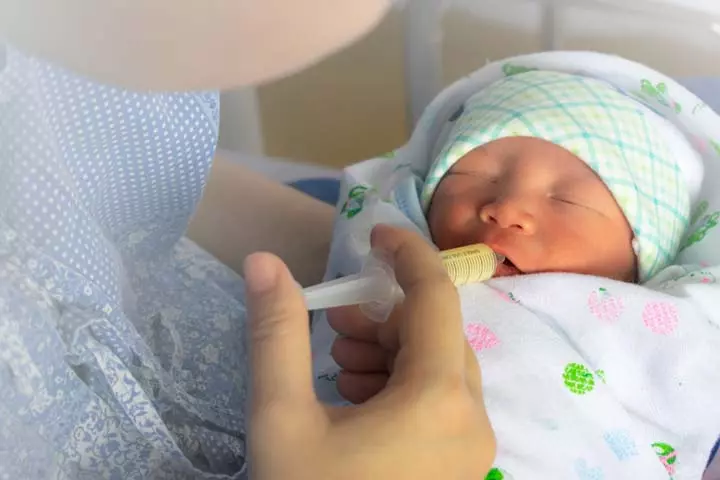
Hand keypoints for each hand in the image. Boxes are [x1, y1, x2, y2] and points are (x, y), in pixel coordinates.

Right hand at [243, 224, 494, 479]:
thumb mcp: (281, 419)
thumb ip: (276, 335)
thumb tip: (265, 262)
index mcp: (438, 399)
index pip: (435, 296)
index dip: (407, 253)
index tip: (373, 236)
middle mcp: (473, 419)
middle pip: (436, 334)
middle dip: (384, 317)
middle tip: (334, 324)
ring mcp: (474, 447)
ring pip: (440, 370)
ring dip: (391, 352)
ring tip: (339, 366)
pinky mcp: (464, 468)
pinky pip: (442, 405)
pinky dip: (403, 388)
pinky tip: (359, 401)